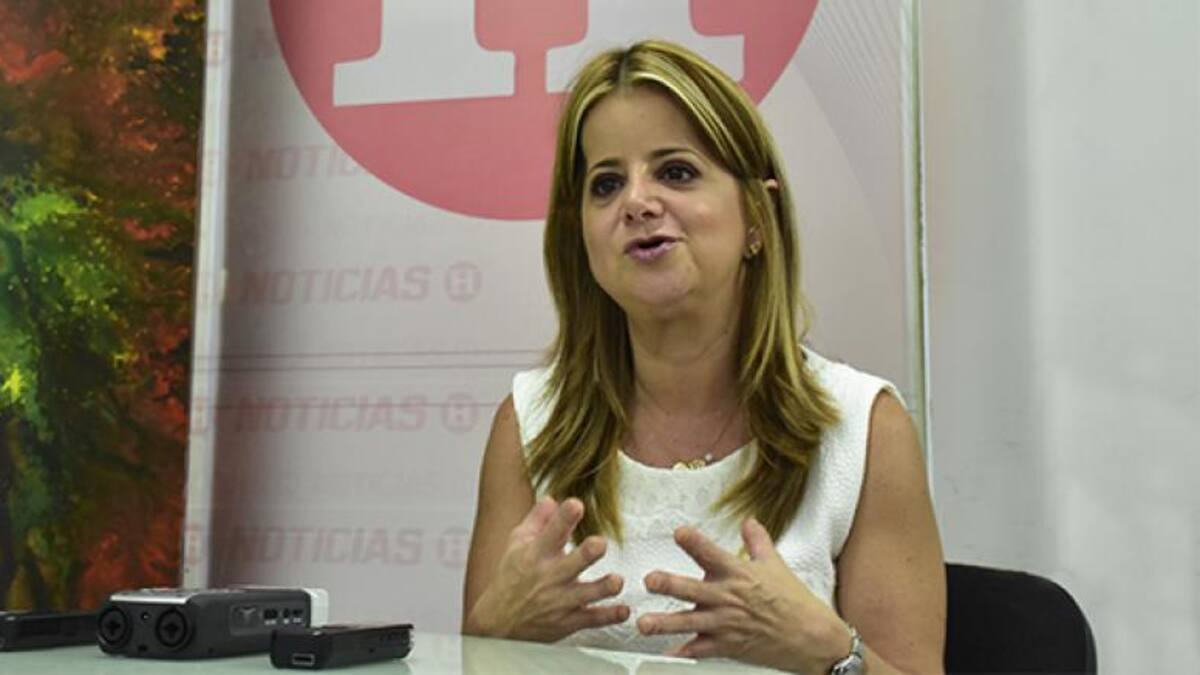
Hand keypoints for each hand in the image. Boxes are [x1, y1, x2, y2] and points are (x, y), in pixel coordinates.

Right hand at [465, 497, 629, 641]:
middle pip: (572, 563)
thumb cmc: (511, 577)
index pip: (550, 531)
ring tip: (616, 581)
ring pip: (586, 594)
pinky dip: (610, 616)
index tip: (575, 505)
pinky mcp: (569, 620)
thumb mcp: (517, 543)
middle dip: (587, 553)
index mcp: (536, 553)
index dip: (564, 517)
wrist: (499, 622)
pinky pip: (593, 619)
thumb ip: (537, 519)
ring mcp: (561, 600)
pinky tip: (623, 610)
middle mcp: (550, 576)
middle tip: (599, 544)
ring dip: (603, 587)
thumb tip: (554, 499)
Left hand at [637, 518, 852, 673]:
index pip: (711, 552)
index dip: (694, 541)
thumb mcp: (775, 564)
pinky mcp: (728, 646)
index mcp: (738, 573)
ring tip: (644, 624)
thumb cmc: (794, 601)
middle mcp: (728, 597)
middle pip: (692, 589)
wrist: (811, 636)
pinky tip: (667, 653)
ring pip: (689, 622)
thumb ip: (757, 541)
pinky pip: (700, 650)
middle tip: (650, 580)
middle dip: (669, 584)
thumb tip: (748, 522)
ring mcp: (726, 623)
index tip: (679, 533)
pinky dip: (683, 653)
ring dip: (665, 623)